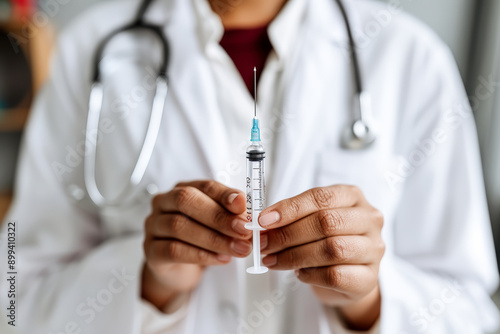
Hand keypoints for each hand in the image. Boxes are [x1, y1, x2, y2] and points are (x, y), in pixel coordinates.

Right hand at [142, 180, 252, 310]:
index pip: (204, 186)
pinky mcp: (151, 251)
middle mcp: (164, 203)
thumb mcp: (217, 223)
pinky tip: (220, 259)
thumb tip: (248, 216)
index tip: (243, 206)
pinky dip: (200, 255)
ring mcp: (154, 226)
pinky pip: (173, 250)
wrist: (178, 268)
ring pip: (179, 226)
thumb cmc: (199, 238)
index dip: (224, 195)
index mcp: (183, 189)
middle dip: (218, 217)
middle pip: (186, 201)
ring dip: (214, 239)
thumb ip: (231, 216)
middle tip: (243, 230)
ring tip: (238, 249)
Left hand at [258, 185, 384, 329]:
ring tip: (273, 260)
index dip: (290, 208)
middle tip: (264, 244)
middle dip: (287, 234)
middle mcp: (369, 219)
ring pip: (332, 249)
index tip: (264, 220)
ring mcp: (373, 249)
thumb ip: (291, 217)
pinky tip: (299, 273)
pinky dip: (310, 274)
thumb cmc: (327, 240)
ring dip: (294, 256)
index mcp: (353, 196)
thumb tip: (263, 223)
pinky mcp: (369, 278)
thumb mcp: (312, 219)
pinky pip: (335, 275)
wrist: (350, 276)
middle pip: (326, 222)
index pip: (321, 197)